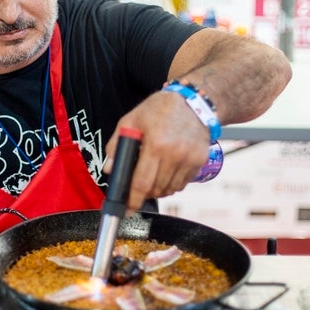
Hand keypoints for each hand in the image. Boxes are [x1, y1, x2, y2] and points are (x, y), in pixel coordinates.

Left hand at [103, 90, 212, 210]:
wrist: (193, 101)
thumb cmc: (158, 109)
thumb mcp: (130, 120)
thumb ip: (116, 145)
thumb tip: (109, 169)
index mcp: (156, 144)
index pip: (142, 182)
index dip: (133, 199)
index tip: (128, 209)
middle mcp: (175, 154)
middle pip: (156, 189)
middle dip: (144, 194)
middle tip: (137, 190)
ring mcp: (190, 159)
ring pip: (170, 189)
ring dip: (158, 190)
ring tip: (152, 178)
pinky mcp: (200, 161)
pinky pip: (182, 184)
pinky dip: (172, 184)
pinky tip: (166, 172)